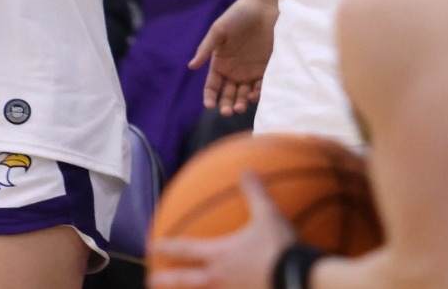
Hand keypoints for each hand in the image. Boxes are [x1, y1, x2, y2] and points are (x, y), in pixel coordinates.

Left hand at [149, 173, 293, 288]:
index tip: (151, 244)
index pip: (185, 248)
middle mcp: (218, 277)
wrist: (296, 278)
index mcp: (219, 254)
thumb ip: (255, 193)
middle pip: (184, 280)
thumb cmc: (278, 247)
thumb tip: (247, 170)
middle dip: (165, 279)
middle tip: (150, 280)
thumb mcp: (268, 215)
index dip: (167, 245)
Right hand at [189, 0, 277, 115]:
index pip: (212, 87)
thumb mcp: (219, 30)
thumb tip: (191, 66)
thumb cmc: (238, 15)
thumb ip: (206, 48)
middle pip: (228, 95)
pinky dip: (259, 93)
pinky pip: (262, 86)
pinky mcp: (266, 68)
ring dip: (242, 103)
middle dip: (226, 105)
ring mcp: (251, 71)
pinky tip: (255, 94)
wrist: (264, 6)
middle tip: (228, 112)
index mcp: (220, 63)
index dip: (209, 98)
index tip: (209, 106)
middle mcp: (234, 71)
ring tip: (241, 105)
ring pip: (244, 94)